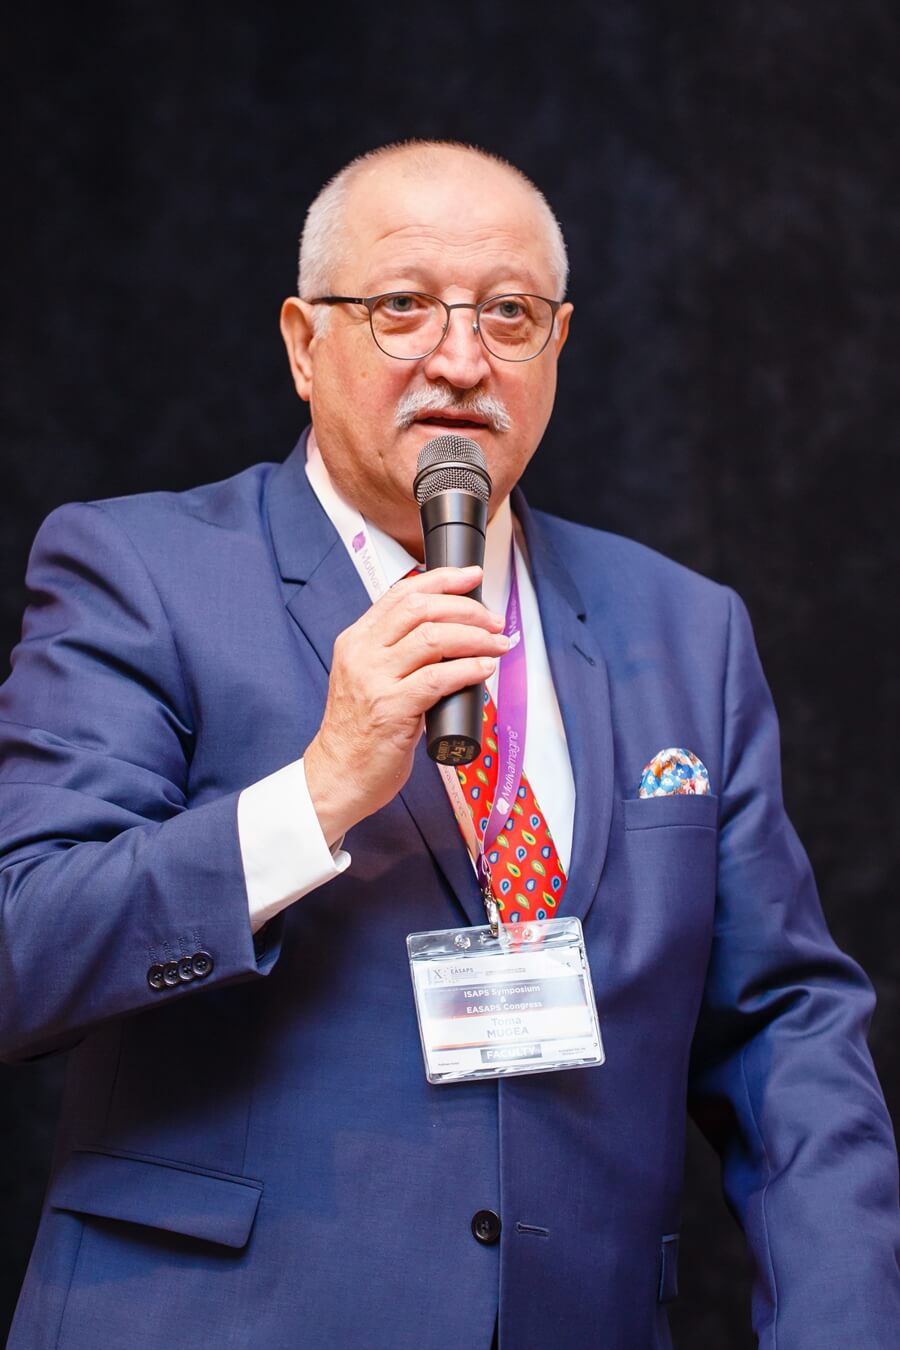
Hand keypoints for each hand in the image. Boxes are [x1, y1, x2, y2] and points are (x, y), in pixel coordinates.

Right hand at [304, 566, 506, 843]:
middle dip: (465, 608)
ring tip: (498, 644)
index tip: (472, 577)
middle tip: (493, 620)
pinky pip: (438, 678)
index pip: (401, 594)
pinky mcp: (392, 710)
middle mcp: (362, 654)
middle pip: (420, 609)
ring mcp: (375, 681)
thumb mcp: (368, 679)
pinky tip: (485, 668)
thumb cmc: (359, 732)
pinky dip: (468, 669)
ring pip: (433, 639)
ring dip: (475, 637)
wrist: (337, 775)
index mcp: (356, 640)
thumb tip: (449, 635)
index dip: (442, 580)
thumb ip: (395, 654)